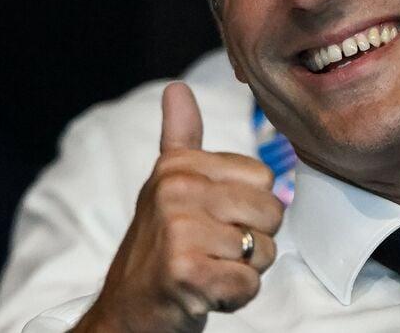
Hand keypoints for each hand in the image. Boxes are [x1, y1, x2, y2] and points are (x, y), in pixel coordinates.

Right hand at [75, 82, 282, 332]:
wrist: (127, 312)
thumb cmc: (158, 248)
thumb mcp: (166, 185)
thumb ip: (181, 138)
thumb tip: (177, 88)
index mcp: (179, 166)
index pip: (265, 179)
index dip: (250, 209)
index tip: (213, 222)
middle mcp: (176, 191)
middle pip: (272, 213)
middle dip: (252, 242)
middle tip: (212, 252)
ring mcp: (178, 231)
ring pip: (263, 250)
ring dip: (243, 272)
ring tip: (206, 270)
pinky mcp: (185, 272)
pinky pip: (249, 283)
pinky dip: (234, 297)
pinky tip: (204, 293)